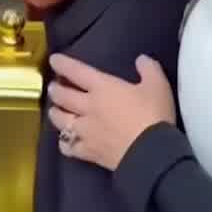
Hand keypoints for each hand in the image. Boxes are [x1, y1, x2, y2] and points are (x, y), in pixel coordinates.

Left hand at [46, 53, 176, 171]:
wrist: (150, 151)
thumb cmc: (153, 114)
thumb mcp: (158, 85)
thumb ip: (149, 69)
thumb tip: (141, 59)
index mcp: (103, 87)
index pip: (77, 72)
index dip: (63, 64)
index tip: (54, 60)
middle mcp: (88, 107)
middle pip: (63, 96)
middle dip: (55, 90)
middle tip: (53, 87)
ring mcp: (85, 131)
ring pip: (60, 120)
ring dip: (55, 113)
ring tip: (55, 110)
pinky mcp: (88, 152)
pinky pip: (68, 146)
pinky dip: (64, 142)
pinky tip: (66, 141)